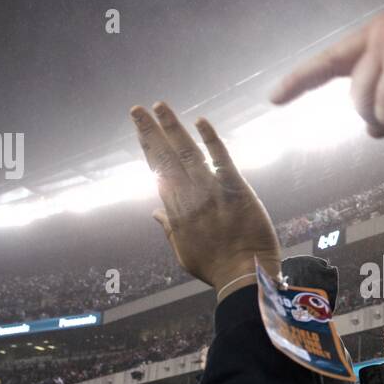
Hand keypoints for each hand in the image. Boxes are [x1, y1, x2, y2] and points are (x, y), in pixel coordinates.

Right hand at [131, 103, 280, 294]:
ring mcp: (212, 192)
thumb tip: (154, 213)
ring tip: (160, 106)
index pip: (158, 173)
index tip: (140, 131)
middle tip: (137, 110)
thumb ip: (169, 230)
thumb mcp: (184, 253)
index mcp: (176, 213)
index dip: (149, 150)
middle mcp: (189, 198)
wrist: (245, 276)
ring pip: (188, 153)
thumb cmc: (217, 269)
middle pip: (166, 158)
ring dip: (173, 127)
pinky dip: (211, 139)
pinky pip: (222, 160)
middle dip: (151, 132)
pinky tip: (200, 121)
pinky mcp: (236, 189)